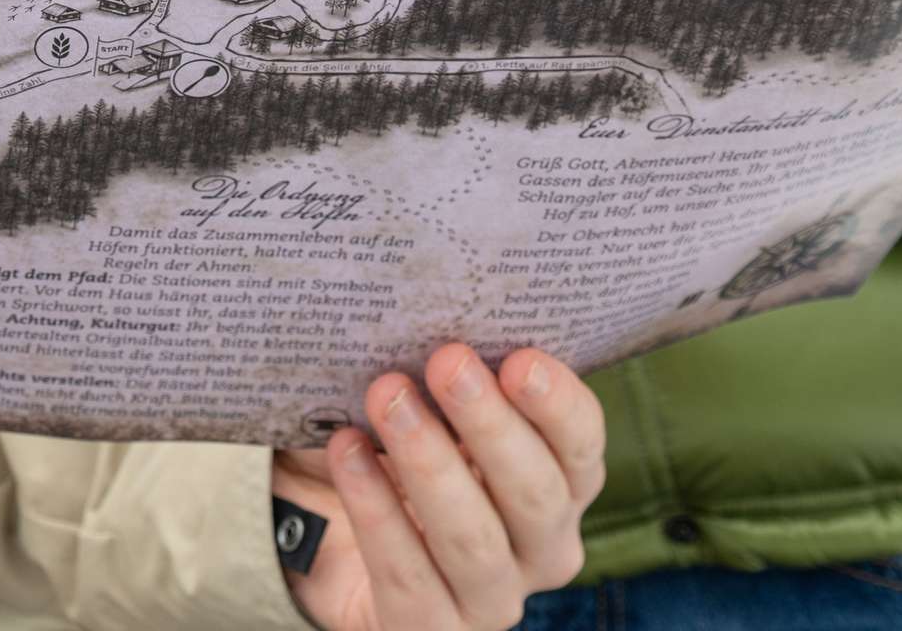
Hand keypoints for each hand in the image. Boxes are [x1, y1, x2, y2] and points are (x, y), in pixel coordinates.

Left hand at [272, 345, 602, 630]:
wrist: (319, 524)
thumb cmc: (389, 442)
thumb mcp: (423, 397)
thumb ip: (444, 367)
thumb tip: (429, 303)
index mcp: (559, 481)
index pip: (582, 446)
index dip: (558, 404)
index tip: (519, 357)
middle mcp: (543, 546)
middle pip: (535, 492)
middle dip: (489, 424)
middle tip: (447, 362)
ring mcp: (492, 597)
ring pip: (473, 537)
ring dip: (428, 462)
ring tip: (386, 398)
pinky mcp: (432, 630)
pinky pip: (408, 576)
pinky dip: (375, 510)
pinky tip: (346, 452)